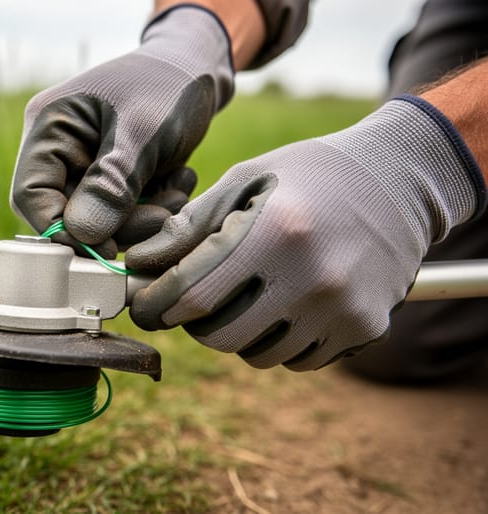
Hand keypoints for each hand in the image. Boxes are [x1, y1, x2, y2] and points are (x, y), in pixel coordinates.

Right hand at [10, 6, 232, 257]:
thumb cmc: (169, 84)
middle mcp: (59, 149)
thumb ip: (112, 182)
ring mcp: (85, 165)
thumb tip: (83, 235)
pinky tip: (179, 183)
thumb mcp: (143, 131)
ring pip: (99, 220)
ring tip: (178, 194)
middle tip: (162, 219)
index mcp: (49, 127)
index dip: (60, 230)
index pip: (30, 194)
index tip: (105, 248)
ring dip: (141, 220)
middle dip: (116, 225)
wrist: (202, 67)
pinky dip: (153, 209)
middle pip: (68, 214)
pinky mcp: (113, 178)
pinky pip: (123, 213)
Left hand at [126, 96, 484, 370]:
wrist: (399, 181)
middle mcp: (312, 276)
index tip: (143, 304)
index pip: (193, 294)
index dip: (155, 305)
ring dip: (236, 333)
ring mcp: (342, 308)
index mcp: (277, 232)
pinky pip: (296, 360)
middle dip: (192, 322)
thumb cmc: (308, 175)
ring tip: (247, 294)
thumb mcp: (245, 180)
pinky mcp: (365, 328)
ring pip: (256, 354)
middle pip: (219, 336)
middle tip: (194, 299)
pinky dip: (276, 342)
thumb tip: (138, 264)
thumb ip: (189, 226)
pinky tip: (284, 305)